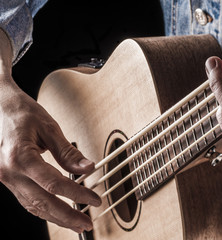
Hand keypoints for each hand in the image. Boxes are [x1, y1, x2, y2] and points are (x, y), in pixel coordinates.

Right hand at [0, 76, 101, 232]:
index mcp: (19, 157)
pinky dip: (44, 209)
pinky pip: (26, 199)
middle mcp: (8, 172)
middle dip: (66, 216)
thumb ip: (68, 151)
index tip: (94, 199)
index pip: (54, 183)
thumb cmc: (22, 113)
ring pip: (32, 206)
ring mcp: (5, 178)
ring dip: (56, 217)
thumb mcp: (49, 128)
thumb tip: (88, 168)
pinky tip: (58, 213)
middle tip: (86, 223)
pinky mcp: (7, 179)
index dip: (77, 194)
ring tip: (76, 223)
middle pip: (42, 202)